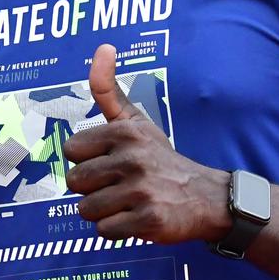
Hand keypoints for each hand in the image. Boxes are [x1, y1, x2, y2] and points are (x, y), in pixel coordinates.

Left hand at [63, 44, 228, 245]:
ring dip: (104, 212)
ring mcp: (141, 189)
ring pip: (86, 210)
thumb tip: (102, 48)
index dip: (86, 161)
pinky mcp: (149, 220)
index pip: (71, 151)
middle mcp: (132, 158)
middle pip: (75, 183)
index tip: (110, 162)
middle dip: (93, 190)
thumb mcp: (137, 121)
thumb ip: (109, 90)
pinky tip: (138, 218)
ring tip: (128, 203)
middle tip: (120, 186)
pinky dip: (118, 230)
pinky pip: (104, 231)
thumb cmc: (161, 158)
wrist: (207, 198)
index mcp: (124, 132)